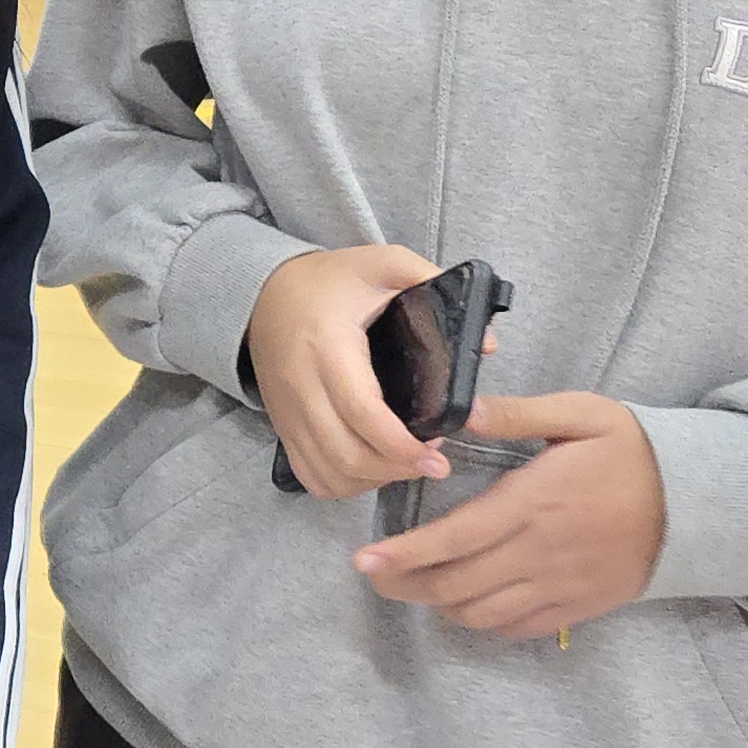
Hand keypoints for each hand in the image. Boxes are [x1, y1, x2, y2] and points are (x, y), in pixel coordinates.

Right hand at [249, 244, 451, 496]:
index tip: (437, 455)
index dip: (401, 445)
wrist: (261, 291)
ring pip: (328, 472)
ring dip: (371, 481)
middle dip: (395, 470)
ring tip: (404, 465)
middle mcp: (301, 384)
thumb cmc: (327, 281)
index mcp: (328, 345)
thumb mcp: (380, 264)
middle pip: (345, 453)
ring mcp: (287, 411)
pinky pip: (310, 474)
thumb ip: (431, 283)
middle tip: (432, 463)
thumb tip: (486, 344)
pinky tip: (371, 469)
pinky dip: (343, 484)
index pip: (361, 411)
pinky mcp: (281, 425)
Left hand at [353, 391, 666, 638]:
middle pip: (456, 587)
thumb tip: (458, 410)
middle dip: (406, 585)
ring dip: (442, 605)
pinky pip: (520, 628)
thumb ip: (517, 413)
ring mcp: (561, 585)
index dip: (404, 555)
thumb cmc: (634, 452)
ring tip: (418, 584)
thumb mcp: (581, 414)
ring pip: (482, 614)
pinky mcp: (581, 606)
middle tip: (377, 574)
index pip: (453, 539)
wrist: (700, 503)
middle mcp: (540, 552)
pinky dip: (486, 622)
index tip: (364, 560)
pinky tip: (471, 601)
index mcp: (533, 502)